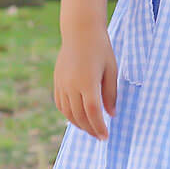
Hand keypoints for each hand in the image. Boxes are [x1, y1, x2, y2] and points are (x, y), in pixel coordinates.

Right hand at [53, 25, 117, 140]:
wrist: (80, 31)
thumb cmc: (101, 49)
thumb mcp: (111, 70)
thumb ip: (111, 94)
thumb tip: (111, 114)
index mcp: (88, 82)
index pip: (93, 112)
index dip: (99, 127)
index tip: (106, 137)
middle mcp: (72, 85)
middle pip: (80, 116)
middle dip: (91, 129)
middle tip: (100, 136)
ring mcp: (62, 84)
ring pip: (68, 113)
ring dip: (79, 124)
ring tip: (90, 129)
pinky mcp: (57, 82)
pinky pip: (61, 104)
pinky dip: (69, 115)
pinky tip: (78, 118)